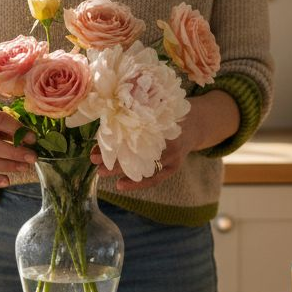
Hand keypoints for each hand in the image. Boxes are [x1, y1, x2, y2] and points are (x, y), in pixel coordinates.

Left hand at [95, 90, 239, 191]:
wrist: (198, 122)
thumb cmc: (169, 112)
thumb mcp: (155, 107)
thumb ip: (135, 113)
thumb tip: (104, 122)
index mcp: (163, 119)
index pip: (136, 129)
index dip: (116, 134)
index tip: (98, 137)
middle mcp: (170, 138)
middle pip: (137, 149)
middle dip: (114, 154)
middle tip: (93, 158)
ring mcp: (174, 155)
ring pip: (144, 165)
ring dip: (120, 169)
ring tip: (100, 172)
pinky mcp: (175, 166)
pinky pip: (155, 178)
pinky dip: (137, 184)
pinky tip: (120, 185)